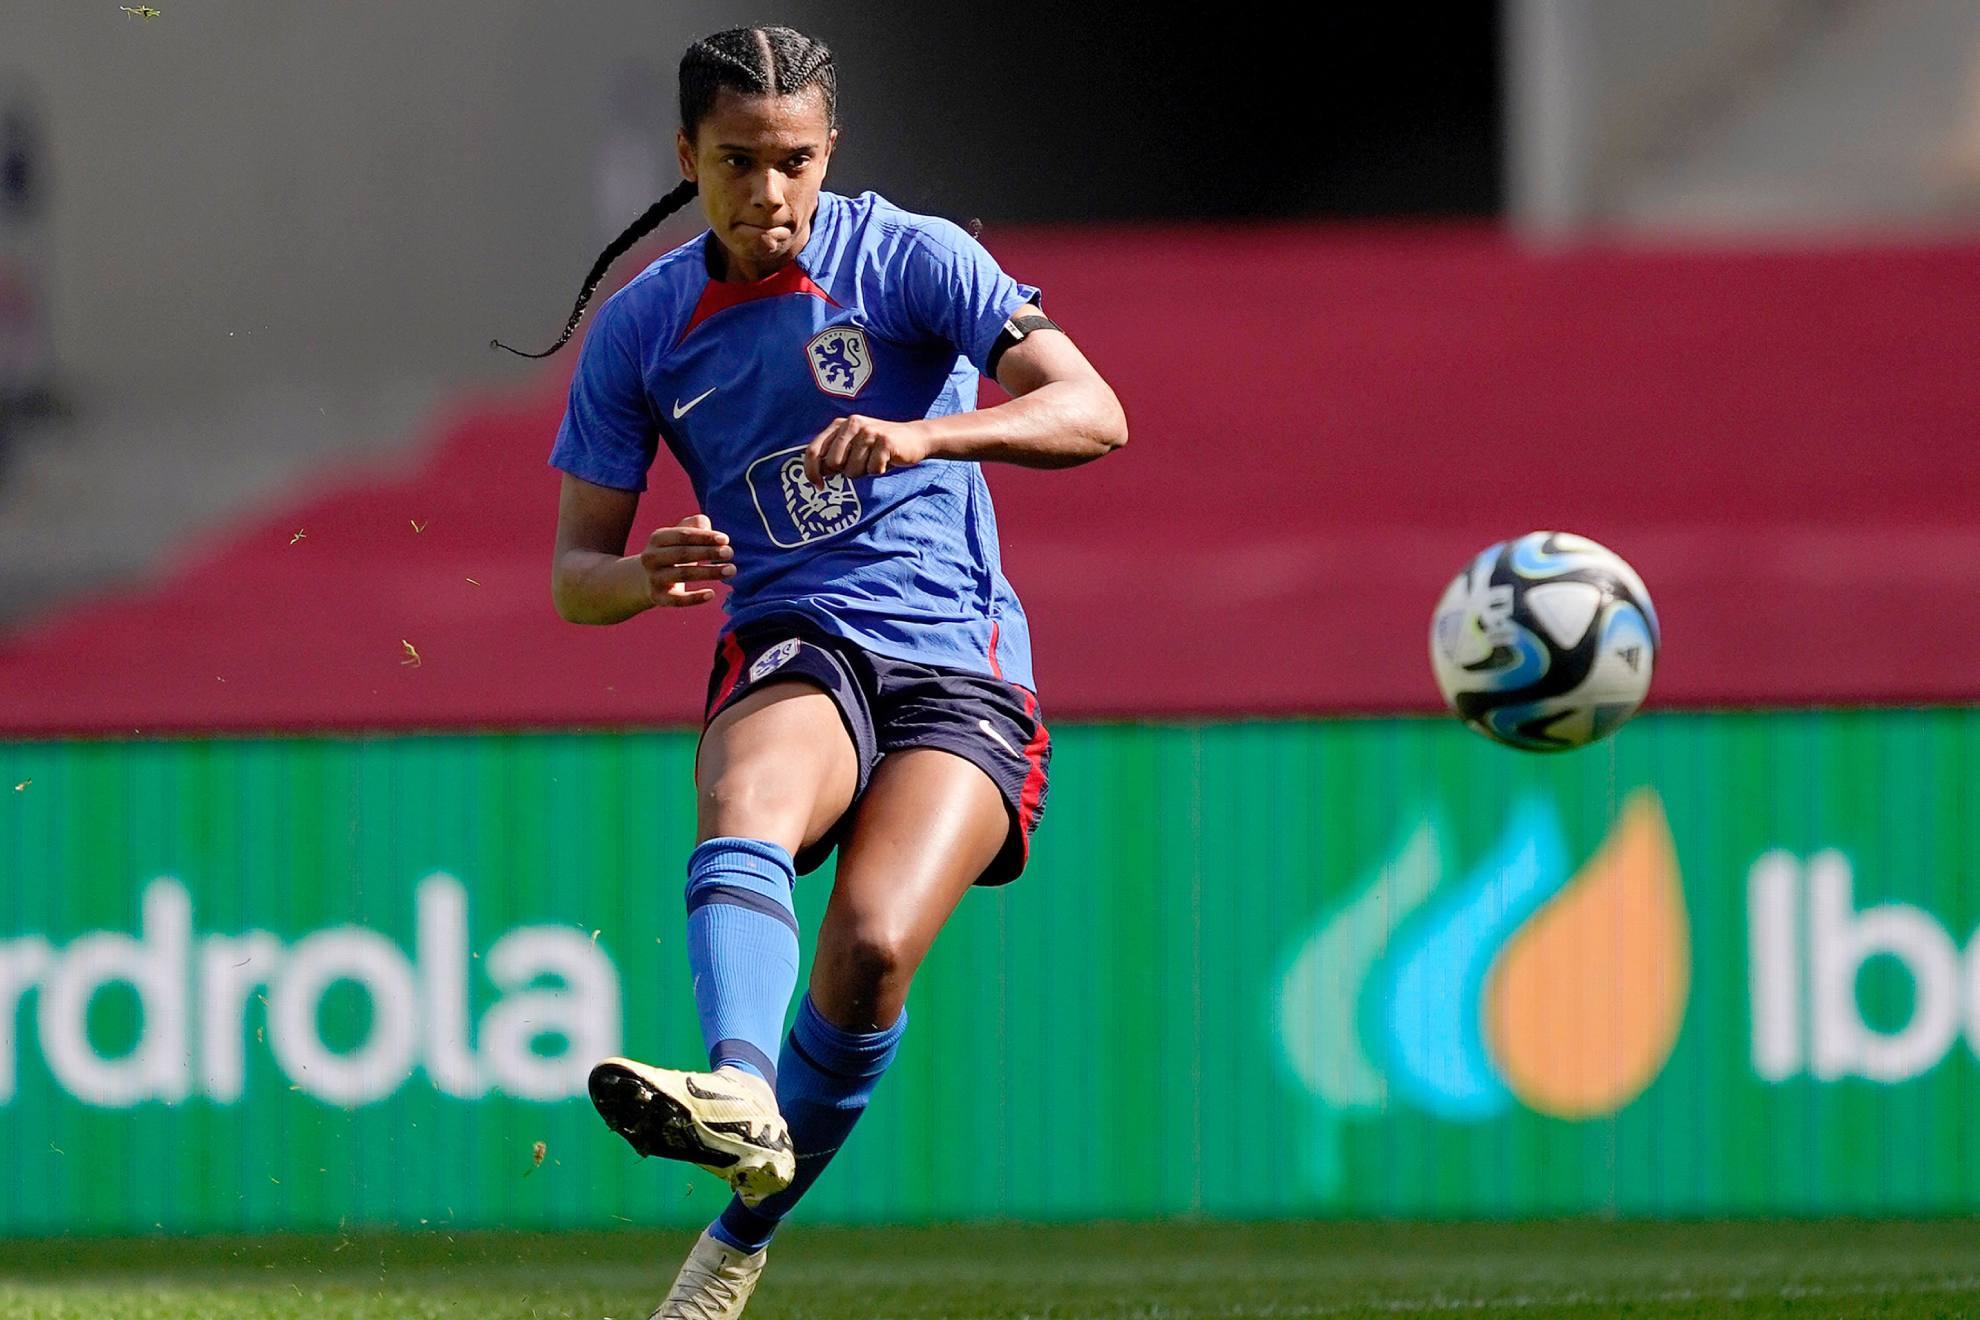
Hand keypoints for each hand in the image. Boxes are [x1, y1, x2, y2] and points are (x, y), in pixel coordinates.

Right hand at [637, 514, 733, 607]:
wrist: (647, 579)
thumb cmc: (673, 552)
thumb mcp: (679, 536)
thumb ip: (695, 526)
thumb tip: (707, 527)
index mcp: (658, 538)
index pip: (682, 535)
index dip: (704, 537)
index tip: (725, 540)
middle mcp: (651, 557)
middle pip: (683, 554)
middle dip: (708, 552)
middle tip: (730, 553)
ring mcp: (653, 578)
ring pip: (683, 574)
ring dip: (709, 572)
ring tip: (731, 570)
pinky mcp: (658, 597)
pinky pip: (677, 600)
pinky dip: (694, 598)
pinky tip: (712, 594)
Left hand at [804, 415, 930, 484]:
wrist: (915, 438)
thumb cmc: (878, 447)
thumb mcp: (853, 445)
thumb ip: (834, 454)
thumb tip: (817, 474)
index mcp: (839, 424)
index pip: (813, 450)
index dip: (811, 472)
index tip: (818, 486)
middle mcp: (852, 424)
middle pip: (833, 464)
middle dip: (845, 472)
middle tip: (861, 465)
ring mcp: (869, 432)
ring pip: (852, 470)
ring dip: (864, 472)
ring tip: (875, 461)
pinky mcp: (884, 441)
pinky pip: (872, 470)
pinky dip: (879, 471)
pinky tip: (886, 461)